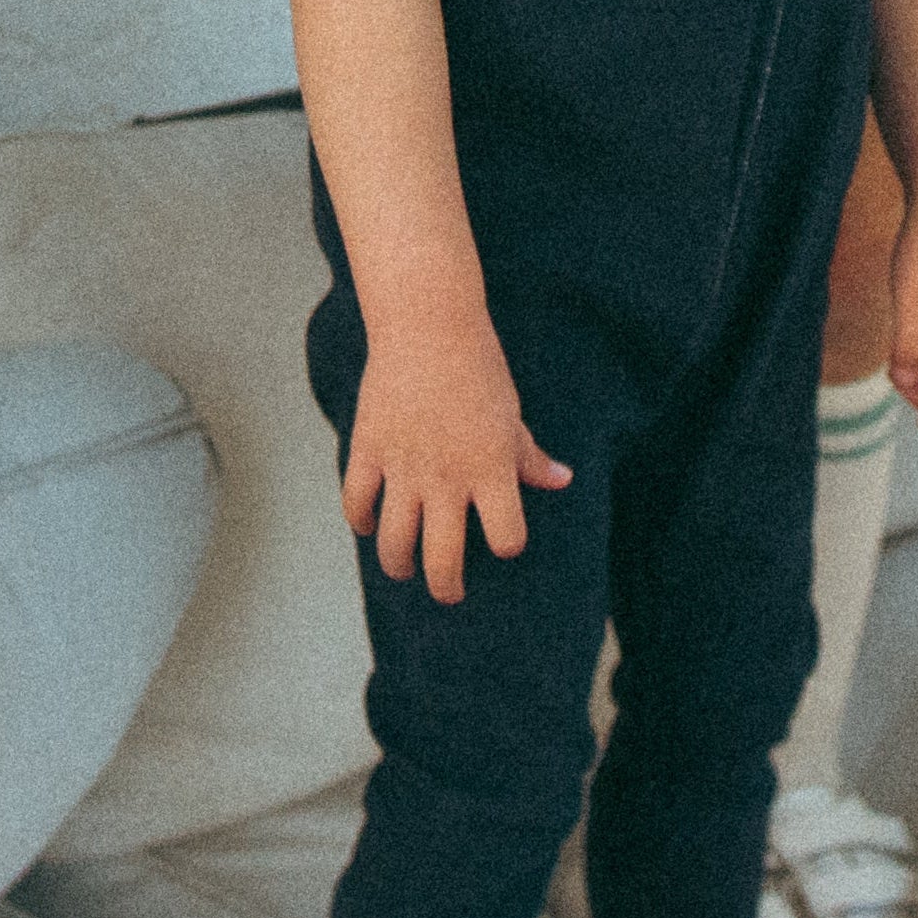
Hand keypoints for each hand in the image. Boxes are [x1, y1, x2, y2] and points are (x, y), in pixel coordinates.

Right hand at [342, 313, 570, 603]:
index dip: (507, 545)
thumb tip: (560, 480)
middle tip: (449, 592)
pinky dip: (360, 521)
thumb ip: (529, 456)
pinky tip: (368, 526)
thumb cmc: (479, 367)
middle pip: (443, 559)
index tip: (502, 540)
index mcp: (492, 469)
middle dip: (446, 587)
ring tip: (405, 568)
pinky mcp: (369, 450)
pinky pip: (357, 503)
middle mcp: (448, 477)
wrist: (428, 324)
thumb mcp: (512, 414)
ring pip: (394, 542)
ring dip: (399, 564)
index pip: (506, 538)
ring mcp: (404, 467)